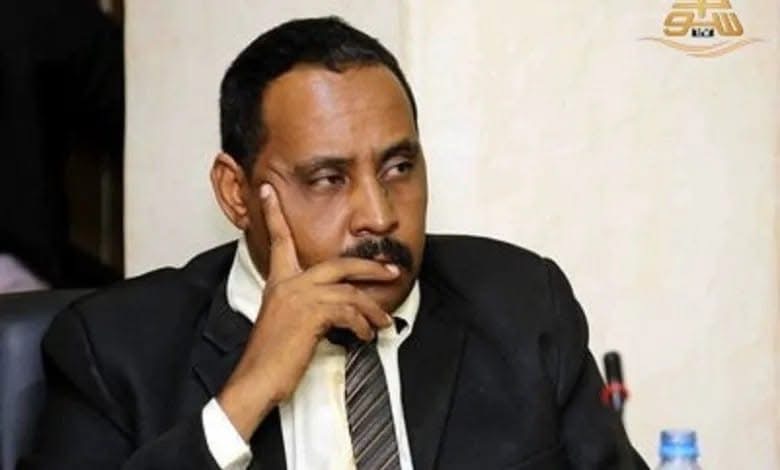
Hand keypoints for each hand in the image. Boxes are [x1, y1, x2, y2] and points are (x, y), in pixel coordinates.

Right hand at [217, 184, 397, 440]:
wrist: (256, 379)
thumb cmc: (271, 357)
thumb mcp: (285, 323)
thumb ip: (305, 306)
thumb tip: (335, 308)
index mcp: (279, 282)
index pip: (279, 240)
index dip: (274, 214)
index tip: (269, 190)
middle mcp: (288, 284)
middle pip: (338, 264)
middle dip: (370, 267)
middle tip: (392, 271)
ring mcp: (299, 297)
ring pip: (350, 291)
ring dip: (372, 308)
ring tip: (382, 322)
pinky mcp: (310, 313)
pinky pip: (349, 311)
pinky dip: (362, 324)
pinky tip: (364, 335)